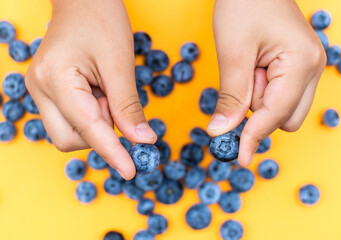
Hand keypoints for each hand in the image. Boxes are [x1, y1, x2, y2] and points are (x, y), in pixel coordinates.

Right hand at [25, 0, 156, 179]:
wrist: (83, 0)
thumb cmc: (101, 21)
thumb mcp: (120, 64)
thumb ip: (128, 107)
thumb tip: (142, 141)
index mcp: (55, 79)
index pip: (88, 129)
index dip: (112, 152)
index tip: (131, 171)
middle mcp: (40, 89)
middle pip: (71, 139)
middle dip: (101, 133)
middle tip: (117, 105)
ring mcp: (40, 91)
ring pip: (70, 132)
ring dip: (97, 124)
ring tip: (107, 92)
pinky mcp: (49, 92)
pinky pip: (71, 119)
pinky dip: (92, 116)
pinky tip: (99, 95)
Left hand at [208, 0, 325, 165]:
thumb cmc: (244, 4)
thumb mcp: (232, 52)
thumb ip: (231, 97)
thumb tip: (221, 133)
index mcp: (302, 64)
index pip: (275, 116)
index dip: (254, 137)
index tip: (239, 158)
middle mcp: (312, 69)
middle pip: (285, 119)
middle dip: (258, 110)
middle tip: (243, 78)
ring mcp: (306, 68)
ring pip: (282, 109)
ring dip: (259, 99)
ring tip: (249, 66)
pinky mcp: (295, 67)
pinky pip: (279, 94)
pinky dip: (261, 90)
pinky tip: (254, 67)